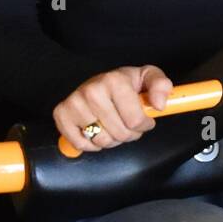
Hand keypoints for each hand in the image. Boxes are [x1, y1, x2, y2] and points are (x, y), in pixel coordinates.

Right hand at [52, 65, 172, 154]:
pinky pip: (80, 144)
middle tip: (128, 123)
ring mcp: (74, 103)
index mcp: (114, 81)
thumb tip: (159, 105)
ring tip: (113, 125)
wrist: (99, 82)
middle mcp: (91, 91)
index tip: (144, 119)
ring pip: (101, 141)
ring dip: (111, 140)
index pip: (135, 121)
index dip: (144, 125)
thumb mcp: (148, 77)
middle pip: (119, 134)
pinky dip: (91, 144)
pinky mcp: (61, 114)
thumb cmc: (126, 83)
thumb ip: (161, 86)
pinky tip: (97, 130)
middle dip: (129, 134)